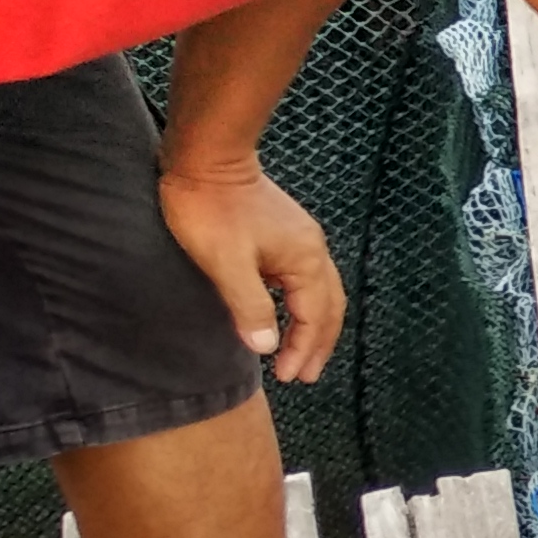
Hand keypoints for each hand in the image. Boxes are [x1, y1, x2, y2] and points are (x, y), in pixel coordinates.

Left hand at [159, 162, 344, 385]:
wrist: (207, 159)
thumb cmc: (211, 210)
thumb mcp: (226, 264)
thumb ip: (250, 306)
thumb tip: (268, 347)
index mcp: (305, 260)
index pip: (314, 317)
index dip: (304, 350)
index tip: (288, 377)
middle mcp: (312, 250)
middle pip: (329, 306)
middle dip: (319, 343)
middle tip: (305, 375)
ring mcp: (301, 239)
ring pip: (320, 292)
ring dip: (313, 325)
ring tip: (301, 351)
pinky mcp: (285, 232)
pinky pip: (304, 279)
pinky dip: (302, 304)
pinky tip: (286, 312)